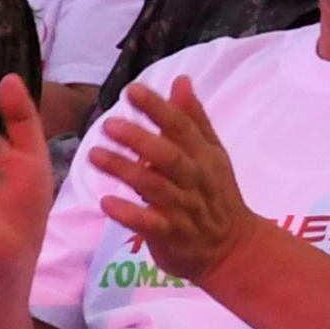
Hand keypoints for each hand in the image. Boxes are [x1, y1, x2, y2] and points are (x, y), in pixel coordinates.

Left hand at [82, 77, 259, 285]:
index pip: (182, 127)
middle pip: (168, 156)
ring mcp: (183, 209)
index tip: (132, 90)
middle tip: (109, 124)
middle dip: (139, 139)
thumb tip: (180, 80)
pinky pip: (149, 224)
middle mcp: (195, 180)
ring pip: (154, 187)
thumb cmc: (215, 194)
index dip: (158, 108)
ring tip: (95, 155)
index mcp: (204, 156)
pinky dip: (128, 214)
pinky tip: (105, 203)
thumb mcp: (212, 154)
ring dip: (124, 171)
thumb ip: (193, 119)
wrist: (233, 248)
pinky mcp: (171, 235)